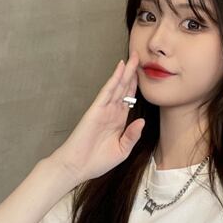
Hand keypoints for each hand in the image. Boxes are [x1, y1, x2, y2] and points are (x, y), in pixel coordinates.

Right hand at [50, 50, 145, 181]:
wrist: (77, 167)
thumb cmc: (97, 161)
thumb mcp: (122, 150)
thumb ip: (132, 136)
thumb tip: (142, 121)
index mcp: (118, 122)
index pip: (129, 99)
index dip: (136, 86)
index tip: (144, 74)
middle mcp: (112, 112)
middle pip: (124, 88)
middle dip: (132, 73)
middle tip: (140, 56)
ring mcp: (104, 110)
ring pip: (117, 86)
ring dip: (126, 71)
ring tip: (134, 56)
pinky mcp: (96, 110)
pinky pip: (107, 91)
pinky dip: (114, 79)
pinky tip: (120, 68)